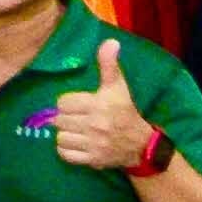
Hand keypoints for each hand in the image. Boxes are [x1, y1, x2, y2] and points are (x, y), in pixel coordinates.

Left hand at [52, 37, 157, 171]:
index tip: (77, 104)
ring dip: (65, 134)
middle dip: (66, 118)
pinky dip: (67, 150)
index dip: (67, 103)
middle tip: (77, 118)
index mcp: (99, 104)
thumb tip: (110, 41)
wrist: (141, 145)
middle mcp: (95, 125)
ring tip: (77, 131)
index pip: (63, 103)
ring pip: (60, 137)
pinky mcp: (92, 160)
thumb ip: (109, 65)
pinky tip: (77, 143)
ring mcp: (94, 144)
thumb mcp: (118, 87)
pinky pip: (65, 154)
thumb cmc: (126, 112)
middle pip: (59, 120)